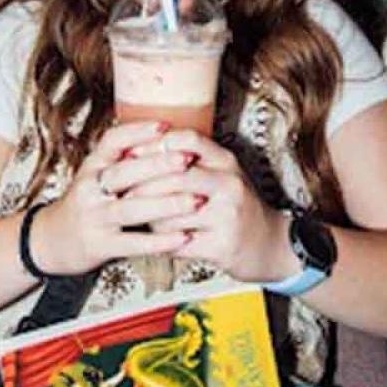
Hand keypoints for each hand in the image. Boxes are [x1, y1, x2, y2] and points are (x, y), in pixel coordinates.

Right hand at [30, 121, 200, 274]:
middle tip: (189, 159)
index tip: (166, 126)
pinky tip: (184, 238)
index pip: (112, 142)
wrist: (52, 241)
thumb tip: (166, 136)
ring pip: (131, 208)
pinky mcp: (99, 245)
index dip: (138, 132)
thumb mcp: (96, 175)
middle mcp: (89, 189)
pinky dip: (159, 241)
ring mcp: (94, 217)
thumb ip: (122, 159)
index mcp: (92, 166)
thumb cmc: (87, 203)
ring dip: (167, 204)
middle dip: (158, 165)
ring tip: (197, 200)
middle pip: (124, 172)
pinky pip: (133, 243)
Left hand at [128, 130, 295, 282]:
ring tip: (139, 218)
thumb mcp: (220, 173)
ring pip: (171, 213)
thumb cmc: (234, 206)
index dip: (154, 145)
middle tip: (117, 190)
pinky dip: (160, 243)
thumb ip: (189, 160)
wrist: (269, 245)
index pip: (188, 140)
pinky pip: (177, 242)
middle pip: (175, 176)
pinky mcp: (221, 246)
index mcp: (226, 161)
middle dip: (140, 184)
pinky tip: (155, 240)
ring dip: (149, 218)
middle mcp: (229, 184)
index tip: (129, 153)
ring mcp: (227, 216)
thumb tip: (137, 147)